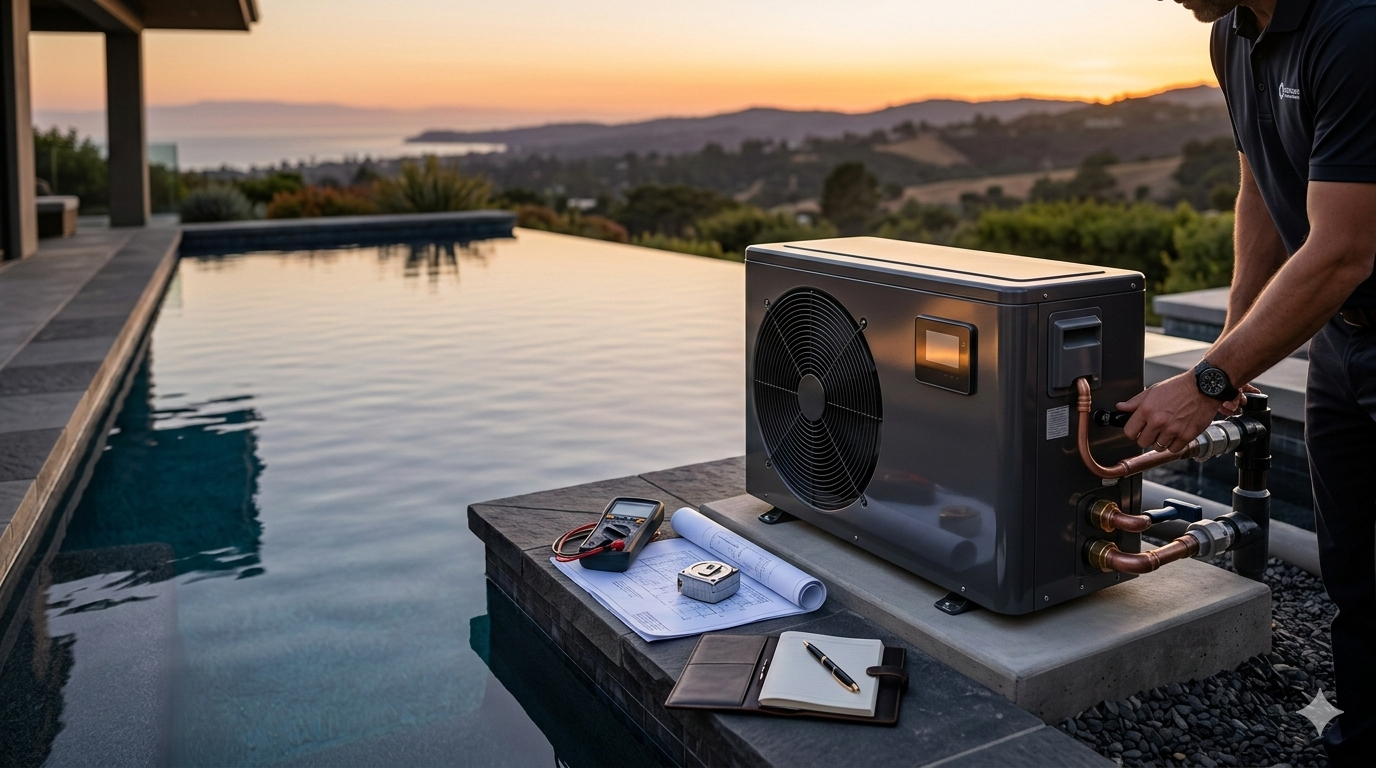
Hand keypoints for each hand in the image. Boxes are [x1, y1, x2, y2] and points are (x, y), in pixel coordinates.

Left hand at [1116, 372, 1235, 452]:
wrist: (1203, 388)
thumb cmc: (1178, 387)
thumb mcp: (1153, 390)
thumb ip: (1135, 402)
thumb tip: (1120, 408)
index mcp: (1147, 410)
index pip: (1129, 432)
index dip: (1132, 432)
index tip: (1137, 431)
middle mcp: (1158, 421)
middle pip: (1142, 442)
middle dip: (1146, 438)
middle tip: (1153, 431)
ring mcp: (1173, 430)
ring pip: (1158, 447)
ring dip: (1160, 441)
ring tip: (1166, 431)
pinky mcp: (1186, 435)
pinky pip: (1174, 449)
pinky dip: (1174, 444)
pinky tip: (1176, 434)